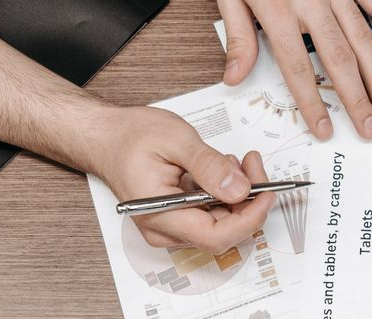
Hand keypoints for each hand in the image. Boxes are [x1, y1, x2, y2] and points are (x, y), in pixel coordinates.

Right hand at [94, 106, 274, 253]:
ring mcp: (168, 225)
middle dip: (246, 200)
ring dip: (236, 195)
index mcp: (160, 214)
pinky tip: (219, 169)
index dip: (249, 218)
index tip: (267, 193)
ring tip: (233, 161)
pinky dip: (223, 194)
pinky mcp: (174, 217)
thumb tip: (240, 188)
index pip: (216, 236)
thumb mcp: (175, 139)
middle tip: (252, 165)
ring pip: (219, 224)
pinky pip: (208, 215)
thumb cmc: (129, 136)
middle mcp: (164, 229)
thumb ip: (208, 166)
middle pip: (222, 232)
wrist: (104, 137)